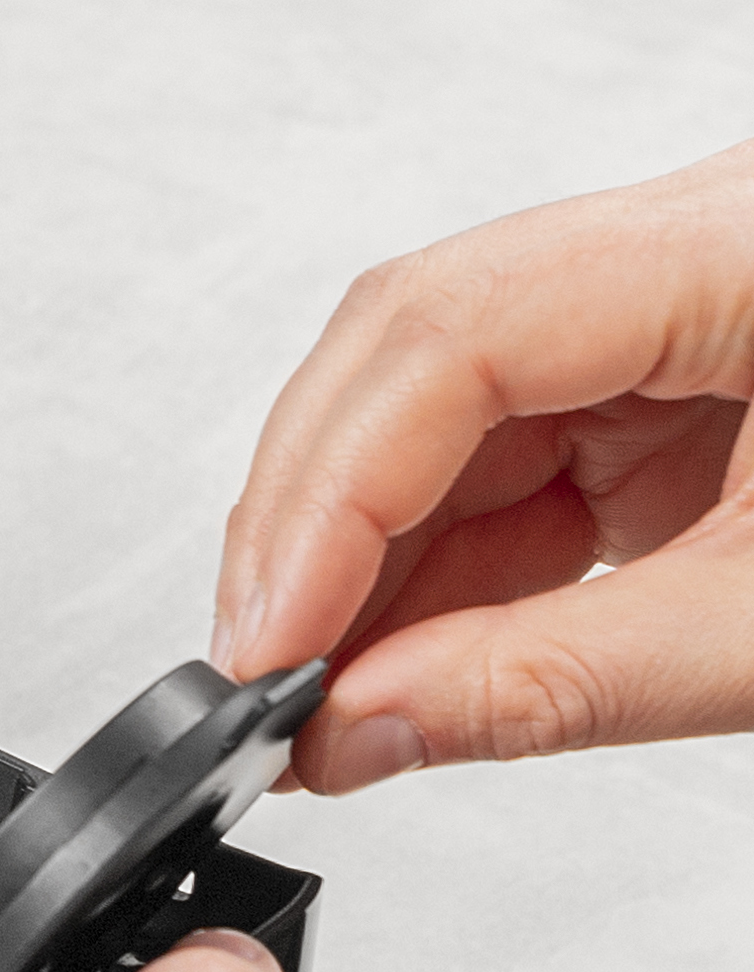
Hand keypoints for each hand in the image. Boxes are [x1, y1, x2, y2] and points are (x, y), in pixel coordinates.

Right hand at [213, 142, 753, 792]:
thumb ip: (550, 681)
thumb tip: (358, 730)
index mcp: (748, 242)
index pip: (455, 330)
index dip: (331, 494)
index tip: (271, 642)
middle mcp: (689, 250)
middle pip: (410, 348)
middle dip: (315, 525)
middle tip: (265, 676)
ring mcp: (665, 313)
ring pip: (435, 411)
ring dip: (363, 561)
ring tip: (322, 692)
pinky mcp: (661, 386)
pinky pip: (500, 463)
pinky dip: (433, 571)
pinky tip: (393, 656)